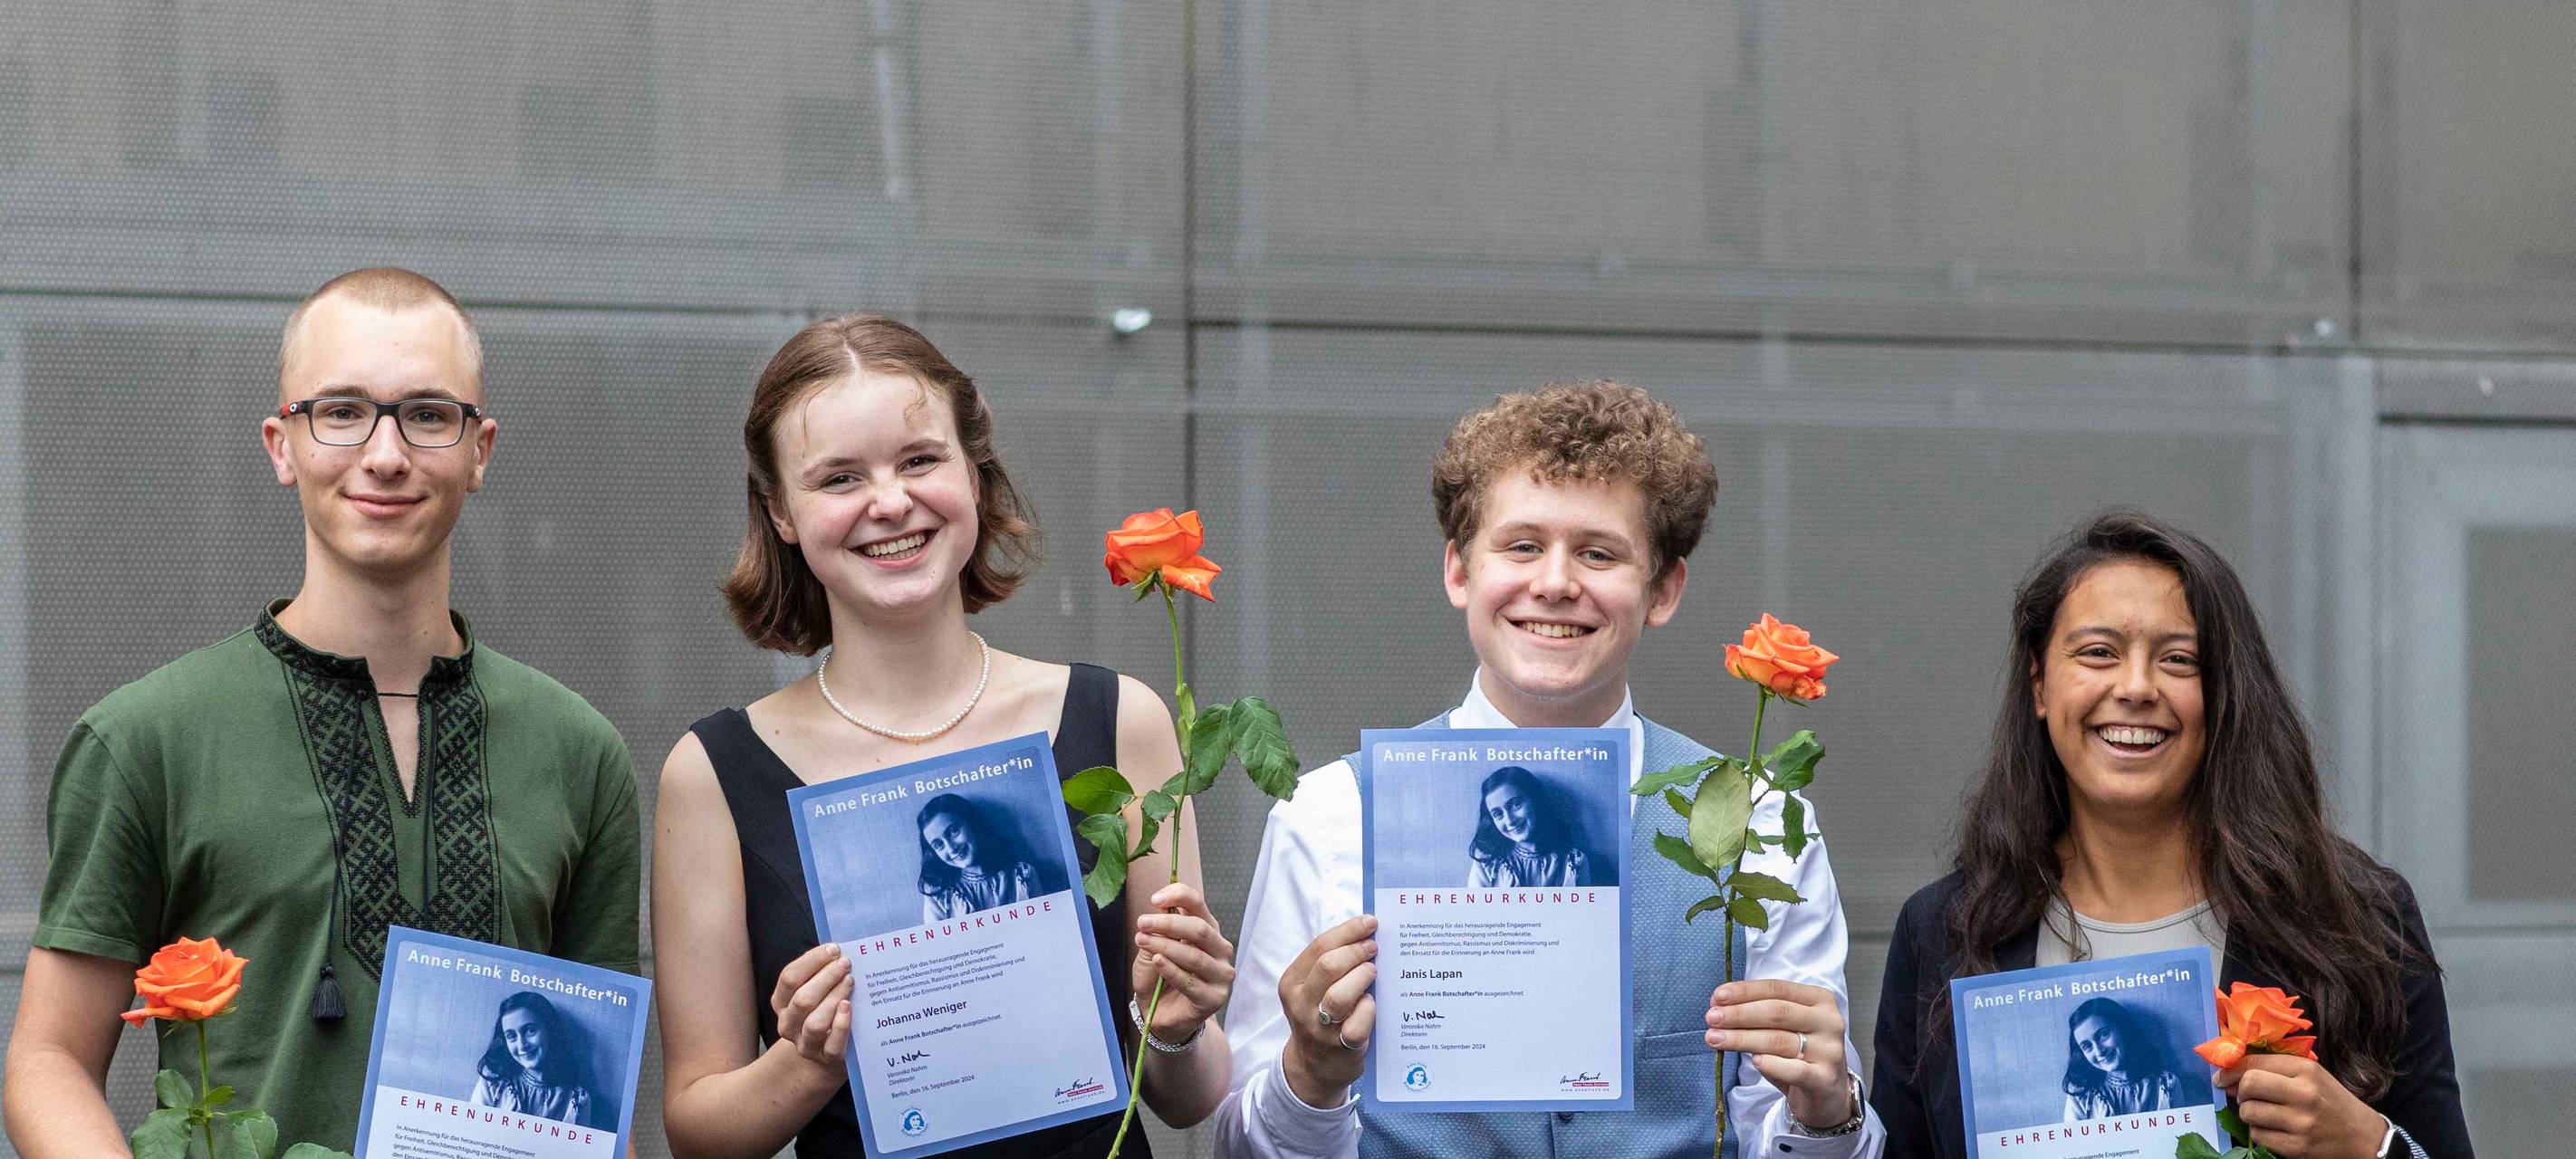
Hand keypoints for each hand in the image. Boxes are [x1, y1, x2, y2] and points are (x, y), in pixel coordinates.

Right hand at [769, 942, 853, 1070]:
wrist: (826, 1051)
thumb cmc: (823, 1009)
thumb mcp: (815, 990)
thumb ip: (820, 972)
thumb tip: (839, 949)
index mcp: (780, 1002)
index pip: (789, 978)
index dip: (812, 961)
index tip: (834, 949)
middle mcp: (788, 1024)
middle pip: (802, 999)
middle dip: (826, 977)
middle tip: (846, 963)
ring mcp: (805, 1043)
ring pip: (815, 1023)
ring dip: (834, 999)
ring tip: (850, 982)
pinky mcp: (826, 1058)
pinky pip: (832, 1045)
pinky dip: (841, 1025)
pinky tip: (849, 1008)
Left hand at [1131, 882, 1235, 1041]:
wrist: (1159, 1014)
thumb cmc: (1158, 976)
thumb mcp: (1152, 948)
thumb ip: (1157, 931)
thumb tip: (1159, 909)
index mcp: (1207, 930)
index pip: (1199, 905)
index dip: (1179, 896)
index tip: (1155, 899)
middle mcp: (1220, 949)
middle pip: (1199, 929)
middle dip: (1168, 924)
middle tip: (1142, 923)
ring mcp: (1221, 974)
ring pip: (1195, 955)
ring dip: (1165, 946)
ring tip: (1143, 941)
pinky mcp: (1214, 998)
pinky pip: (1191, 981)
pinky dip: (1171, 969)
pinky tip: (1157, 961)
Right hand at [1277, 914, 1377, 1109]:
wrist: (1314, 1067)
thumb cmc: (1321, 1016)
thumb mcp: (1313, 989)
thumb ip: (1332, 964)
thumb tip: (1366, 933)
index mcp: (1292, 983)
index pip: (1319, 947)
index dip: (1348, 931)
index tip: (1370, 922)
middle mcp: (1301, 1004)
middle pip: (1328, 966)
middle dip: (1356, 951)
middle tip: (1374, 947)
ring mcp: (1319, 1028)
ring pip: (1340, 995)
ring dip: (1362, 977)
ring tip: (1373, 971)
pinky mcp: (1340, 1047)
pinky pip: (1358, 1023)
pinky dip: (1369, 1008)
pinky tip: (1372, 1003)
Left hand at [1705, 979, 1854, 1129]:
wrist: (1827, 1093)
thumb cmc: (1798, 1054)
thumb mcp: (1782, 1028)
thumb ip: (1757, 1015)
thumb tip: (1718, 1005)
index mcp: (1819, 999)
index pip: (1777, 989)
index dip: (1745, 991)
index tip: (1717, 996)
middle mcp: (1829, 1021)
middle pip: (1777, 1012)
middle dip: (1739, 1014)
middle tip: (1711, 1018)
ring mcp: (1830, 1051)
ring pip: (1779, 1040)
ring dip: (1742, 1038)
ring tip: (1715, 1039)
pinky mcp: (1825, 1079)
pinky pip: (1796, 1070)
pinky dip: (1772, 1064)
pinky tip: (1753, 1061)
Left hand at [2217, 1055, 2386, 1157]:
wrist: (2364, 1137)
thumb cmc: (2332, 1101)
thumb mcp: (2310, 1075)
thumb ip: (2273, 1070)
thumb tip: (2228, 1077)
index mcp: (2306, 1070)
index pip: (2255, 1063)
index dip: (2231, 1069)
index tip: (2222, 1077)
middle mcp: (2304, 1094)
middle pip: (2249, 1085)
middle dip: (2241, 1091)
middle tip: (2248, 1096)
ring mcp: (2301, 1122)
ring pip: (2249, 1112)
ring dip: (2250, 1113)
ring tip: (2266, 1114)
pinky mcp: (2297, 1147)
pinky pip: (2258, 1136)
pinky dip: (2260, 1133)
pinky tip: (2275, 1130)